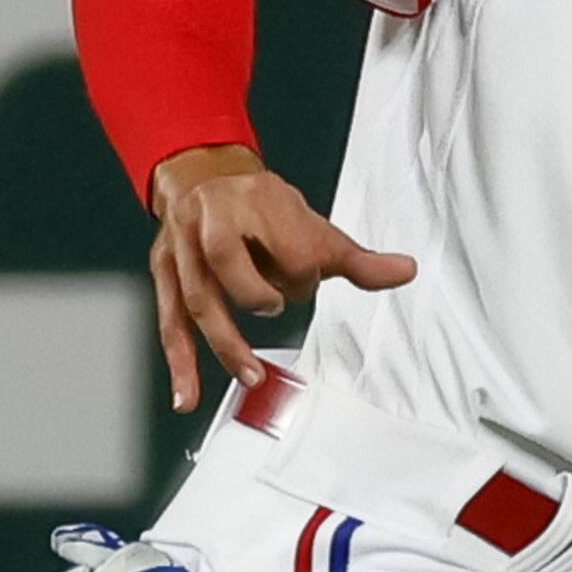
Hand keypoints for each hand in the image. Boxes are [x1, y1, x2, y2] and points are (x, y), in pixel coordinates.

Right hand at [149, 145, 416, 411]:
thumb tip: (406, 271)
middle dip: (256, 290)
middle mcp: (214, 217)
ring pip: (198, 295)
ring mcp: (183, 246)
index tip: (307, 279)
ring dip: (224, 340)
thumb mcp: (312, 225)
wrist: (205, 177)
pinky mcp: (165, 273)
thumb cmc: (261, 208)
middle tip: (277, 307)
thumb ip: (357, 258)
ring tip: (251, 375)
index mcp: (259, 198)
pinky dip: (179, 362)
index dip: (302, 269)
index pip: (287, 243)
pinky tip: (186, 394)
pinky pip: (170, 322)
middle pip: (226, 256)